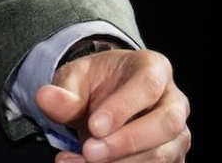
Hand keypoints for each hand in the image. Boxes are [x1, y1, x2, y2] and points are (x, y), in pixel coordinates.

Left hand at [36, 49, 190, 162]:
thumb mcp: (74, 79)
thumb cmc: (94, 84)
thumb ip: (64, 93)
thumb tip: (44, 98)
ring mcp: (177, 133)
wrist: (103, 101)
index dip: (123, 108)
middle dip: (127, 142)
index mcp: (155, 68)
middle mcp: (174, 101)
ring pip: (163, 154)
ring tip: (82, 162)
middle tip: (90, 152)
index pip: (148, 86)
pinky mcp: (171, 158)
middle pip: (166, 124)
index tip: (94, 126)